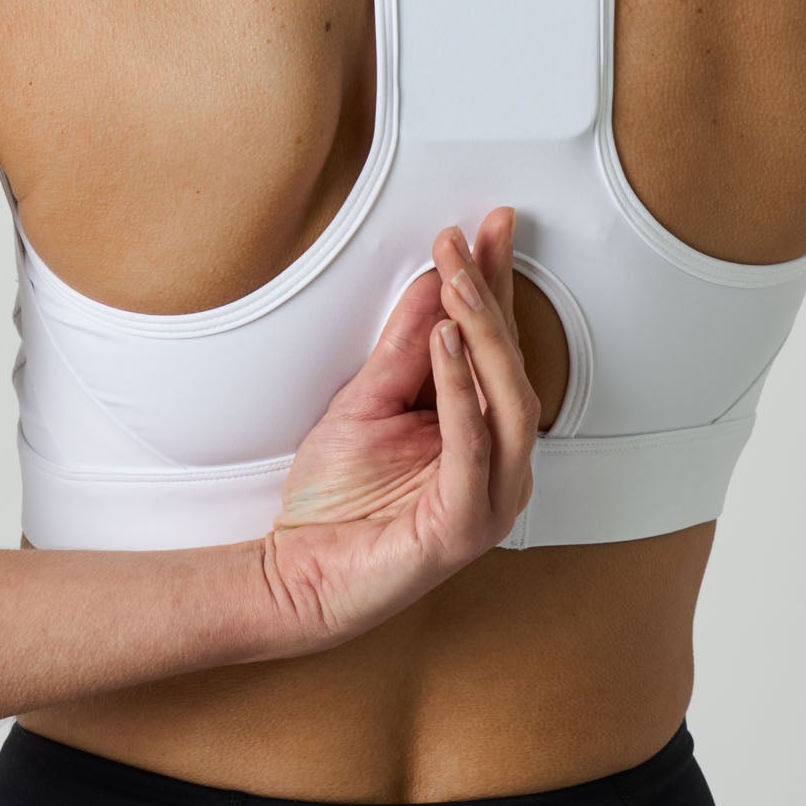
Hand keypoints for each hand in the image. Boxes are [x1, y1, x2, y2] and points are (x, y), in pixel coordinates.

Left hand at [257, 210, 540, 650]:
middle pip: (511, 367)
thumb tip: (432, 281)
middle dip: (488, 297)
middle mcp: (498, 466)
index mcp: (480, 434)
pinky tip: (447, 344)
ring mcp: (490, 499)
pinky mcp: (465, 525)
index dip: (494, 284)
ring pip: (508, 402)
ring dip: (483, 334)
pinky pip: (474, 447)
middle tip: (464, 243)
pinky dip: (462, 391)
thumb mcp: (366, 399)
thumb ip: (403, 346)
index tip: (487, 229)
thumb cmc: (334, 504)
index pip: (496, 346)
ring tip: (456, 283)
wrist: (295, 576)